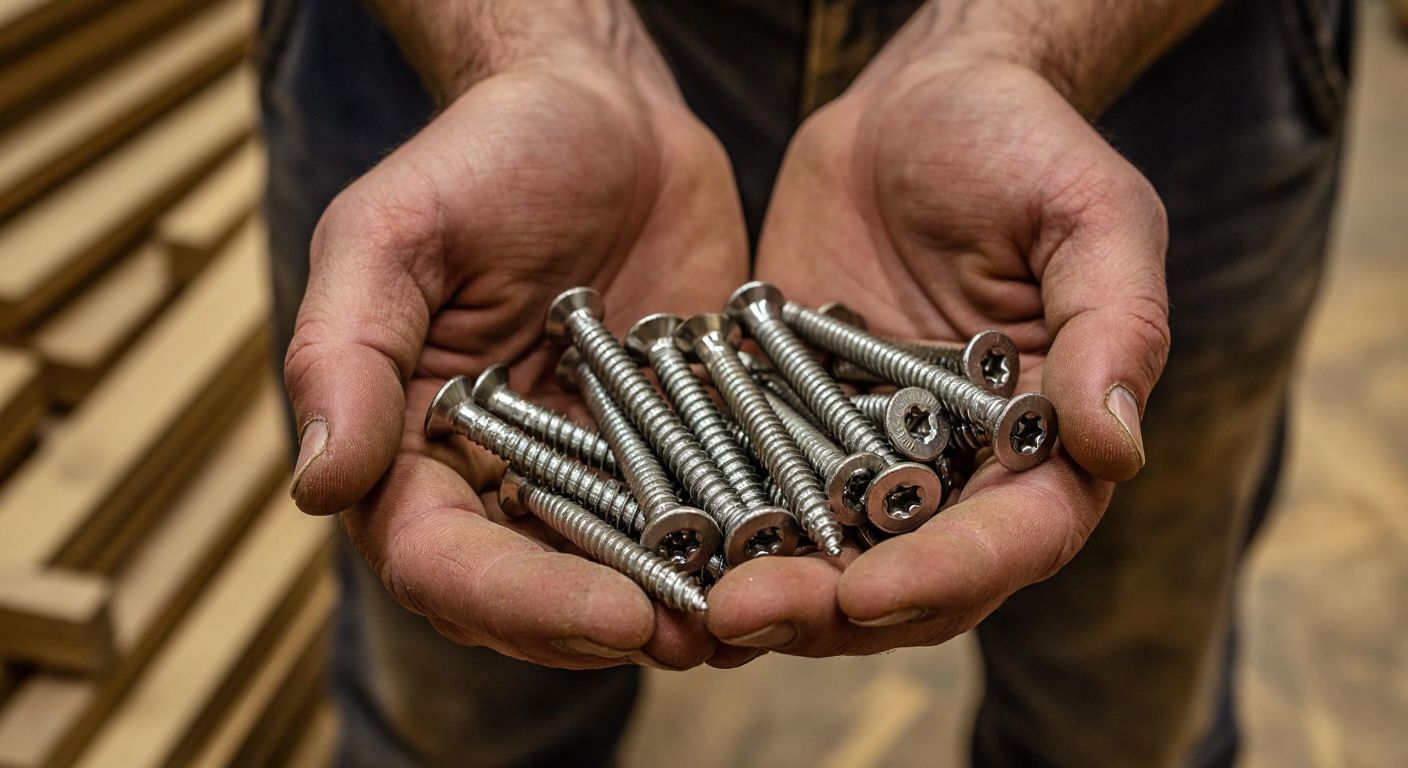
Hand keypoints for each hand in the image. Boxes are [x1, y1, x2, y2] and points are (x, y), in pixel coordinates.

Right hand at [284, 56, 751, 668]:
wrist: (602, 112)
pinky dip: (744, 542)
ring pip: (628, 572)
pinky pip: (705, 511)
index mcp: (411, 451)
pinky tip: (798, 554)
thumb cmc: (484, 158)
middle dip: (617, 627)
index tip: (614, 614)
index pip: (445, 565)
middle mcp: (498, 480)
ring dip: (692, 606)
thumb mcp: (393, 235)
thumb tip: (316, 487)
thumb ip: (343, 356)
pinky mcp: (674, 446)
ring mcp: (593, 472)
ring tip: (758, 617)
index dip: (523, 604)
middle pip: (539, 596)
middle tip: (700, 636)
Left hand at [708, 57, 1169, 654]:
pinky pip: (758, 492)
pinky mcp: (797, 430)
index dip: (945, 575)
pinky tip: (659, 544)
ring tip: (694, 601)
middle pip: (909, 579)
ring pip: (826, 558)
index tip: (869, 593)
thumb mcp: (1089, 216)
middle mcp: (962, 472)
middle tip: (744, 612)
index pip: (1013, 539)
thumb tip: (1115, 446)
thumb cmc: (1020, 147)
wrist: (915, 106)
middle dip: (829, 609)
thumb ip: (1115, 327)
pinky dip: (715, 527)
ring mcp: (872, 460)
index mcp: (1048, 444)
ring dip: (765, 591)